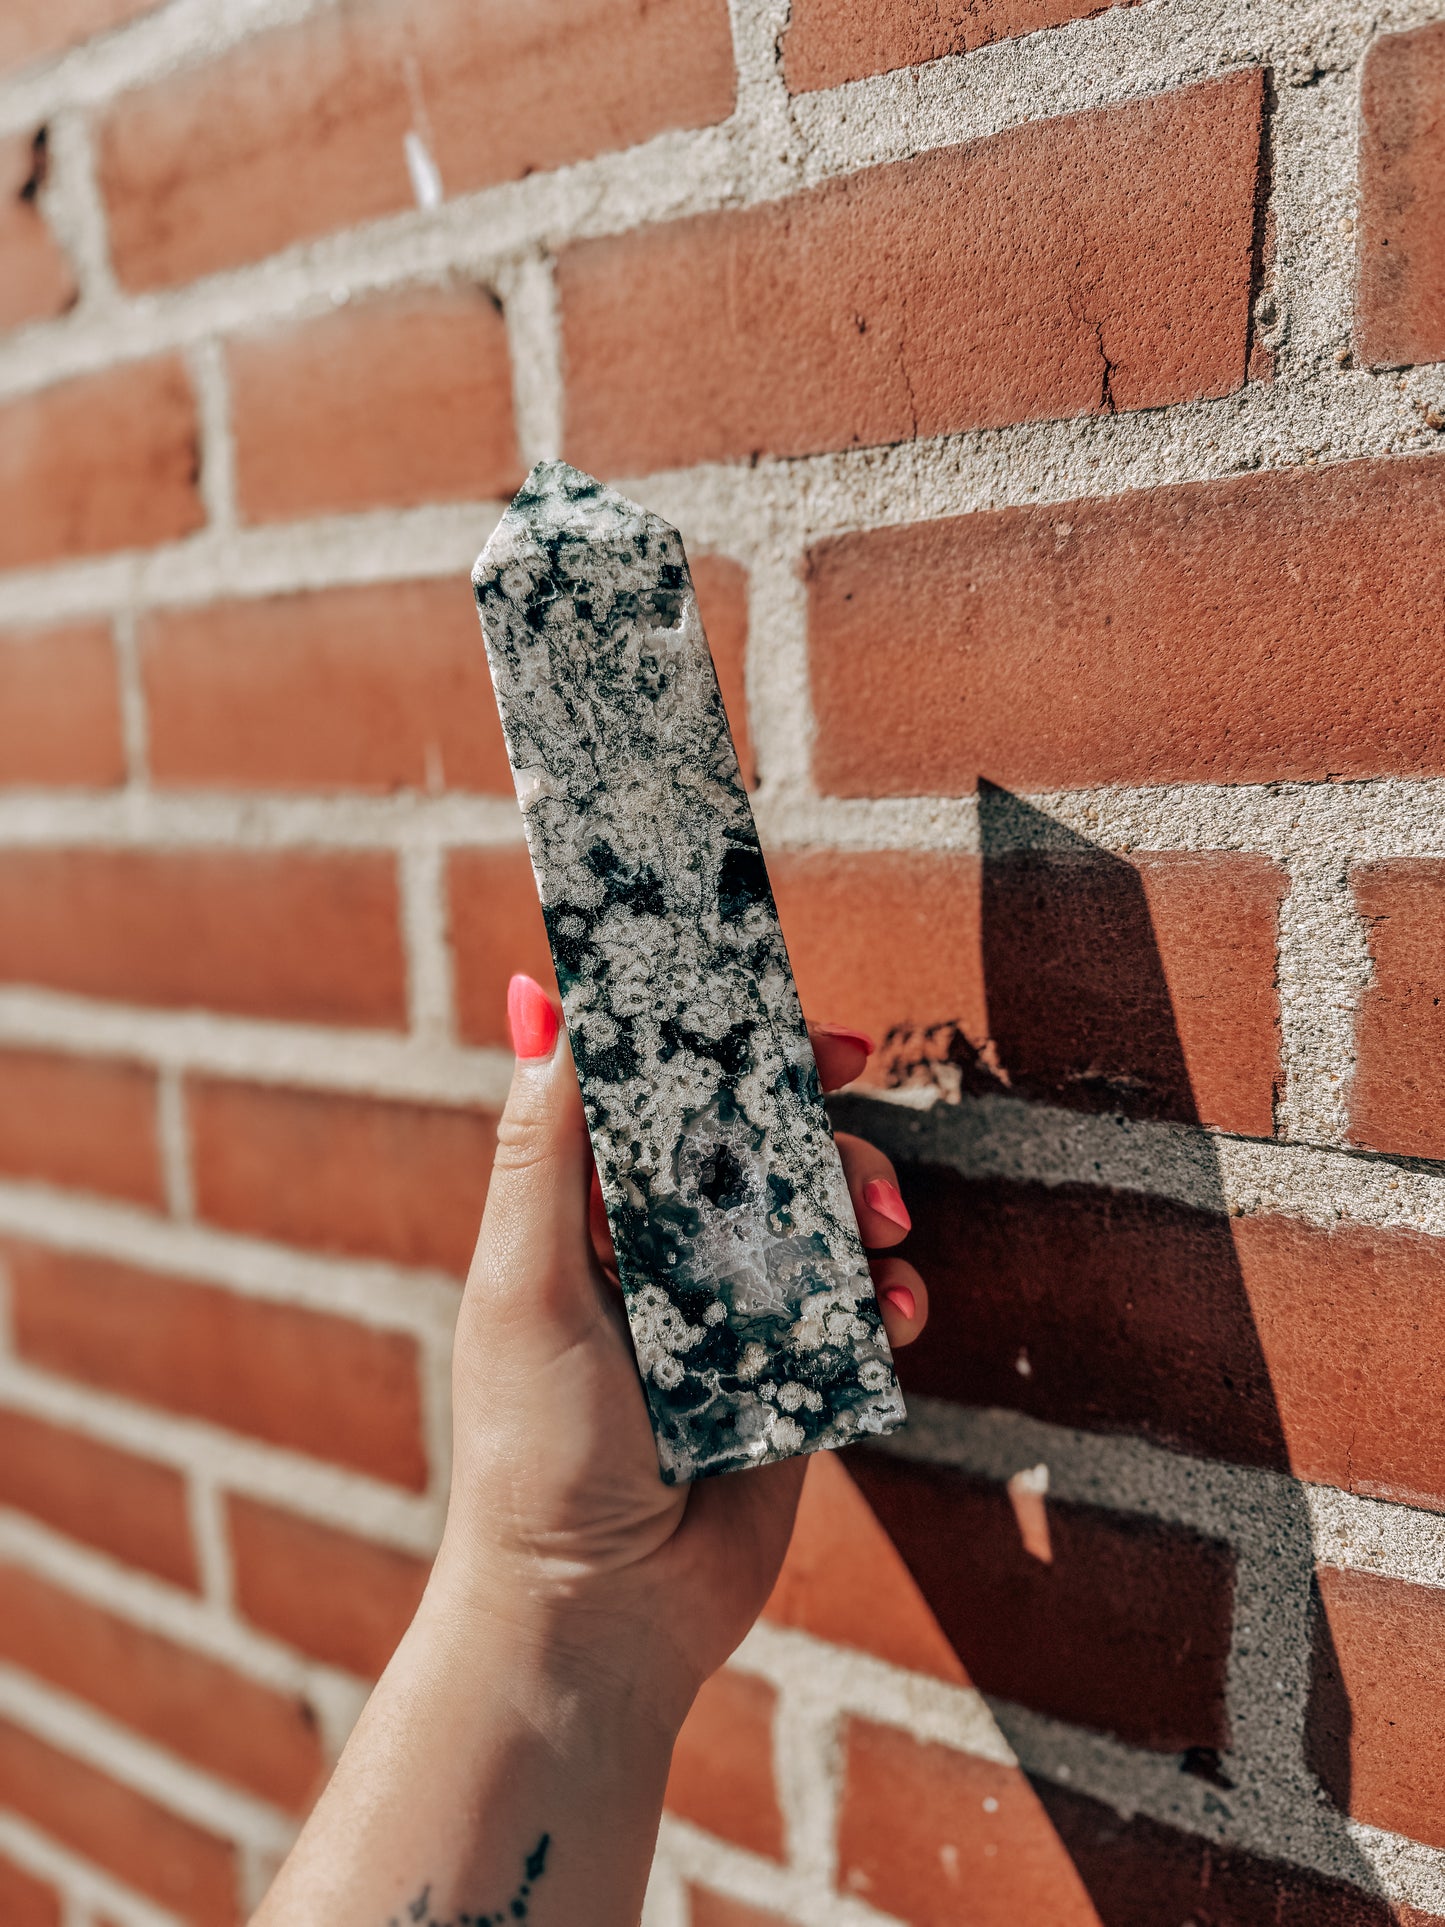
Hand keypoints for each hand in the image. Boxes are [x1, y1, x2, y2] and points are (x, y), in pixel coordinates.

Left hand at [434, 974, 929, 1734]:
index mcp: (589, 1218)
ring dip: (863, 1193)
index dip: (715, 1034)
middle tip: (850, 1074)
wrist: (601, 1617)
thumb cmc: (535, 1451)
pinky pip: (860, 1308)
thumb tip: (540, 1003)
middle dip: (809, 1104)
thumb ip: (543, 1150)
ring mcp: (737, 1314)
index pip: (659, 1093)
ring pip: (821, 1213)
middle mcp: (665, 1254)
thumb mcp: (526, 1285)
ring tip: (883, 1227)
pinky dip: (889, 1295)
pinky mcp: (797, 1377)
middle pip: (757, 1138)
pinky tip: (896, 1311)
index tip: (771, 994)